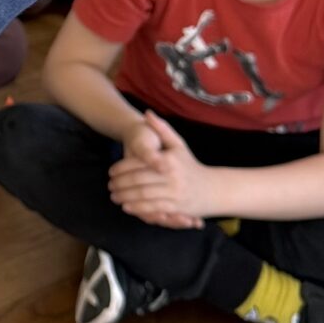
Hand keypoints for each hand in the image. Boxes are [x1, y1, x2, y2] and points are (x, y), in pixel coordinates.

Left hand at [109, 111, 210, 229]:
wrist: (213, 189)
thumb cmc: (190, 166)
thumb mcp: (178, 145)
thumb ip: (162, 129)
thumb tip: (147, 113)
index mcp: (169, 160)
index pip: (138, 164)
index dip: (121, 168)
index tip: (111, 172)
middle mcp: (171, 176)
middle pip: (138, 180)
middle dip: (120, 184)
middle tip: (110, 186)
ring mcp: (174, 193)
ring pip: (144, 196)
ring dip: (126, 197)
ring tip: (114, 197)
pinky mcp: (177, 208)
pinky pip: (153, 209)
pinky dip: (139, 208)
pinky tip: (127, 207)